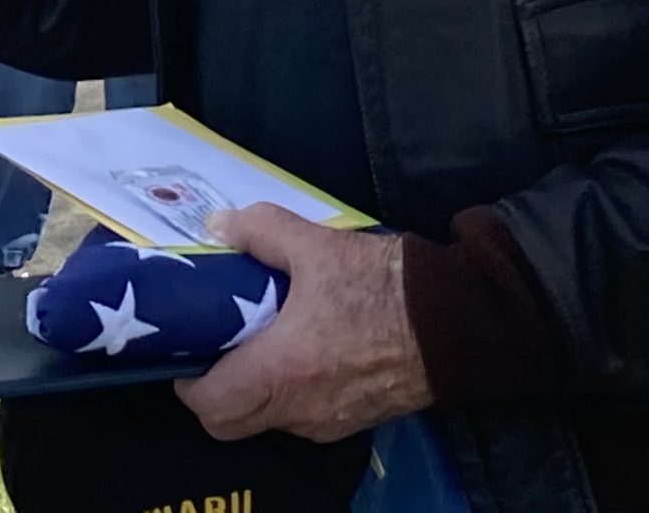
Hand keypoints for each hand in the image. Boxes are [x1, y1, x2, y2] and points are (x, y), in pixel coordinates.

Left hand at [170, 205, 430, 443]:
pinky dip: (287, 394)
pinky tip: (298, 351)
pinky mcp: (355, 421)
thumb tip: (219, 226)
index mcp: (281, 372)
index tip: (188, 346)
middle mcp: (300, 411)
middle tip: (217, 345)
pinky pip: (301, 417)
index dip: (187, 379)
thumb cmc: (384, 286)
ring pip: (266, 420)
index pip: (209, 405)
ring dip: (252, 391)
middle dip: (214, 390)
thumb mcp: (315, 244)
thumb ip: (259, 231)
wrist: (461, 321)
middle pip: (230, 422)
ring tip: (256, 341)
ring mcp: (329, 422)